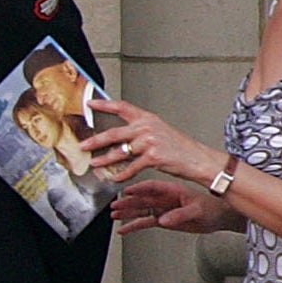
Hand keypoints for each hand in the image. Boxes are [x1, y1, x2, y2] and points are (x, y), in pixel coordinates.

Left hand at [83, 96, 226, 186]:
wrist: (199, 159)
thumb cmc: (180, 147)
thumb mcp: (160, 132)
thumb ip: (140, 131)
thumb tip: (119, 137)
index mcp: (148, 118)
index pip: (121, 107)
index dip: (103, 105)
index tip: (89, 104)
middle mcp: (147, 128)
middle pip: (113, 133)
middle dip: (95, 140)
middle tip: (82, 145)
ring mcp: (149, 142)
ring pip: (119, 152)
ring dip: (104, 159)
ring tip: (94, 164)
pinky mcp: (152, 157)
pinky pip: (130, 167)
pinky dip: (120, 174)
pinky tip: (114, 177)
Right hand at [109, 177, 227, 235]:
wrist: (219, 217)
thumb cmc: (212, 209)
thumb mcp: (197, 211)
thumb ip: (180, 215)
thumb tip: (163, 219)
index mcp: (172, 190)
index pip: (152, 187)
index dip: (139, 189)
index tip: (127, 190)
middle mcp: (164, 199)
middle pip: (142, 199)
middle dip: (128, 202)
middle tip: (115, 205)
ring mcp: (163, 209)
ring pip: (141, 210)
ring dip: (128, 213)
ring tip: (114, 215)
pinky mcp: (163, 219)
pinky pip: (145, 222)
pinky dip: (134, 225)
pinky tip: (124, 228)